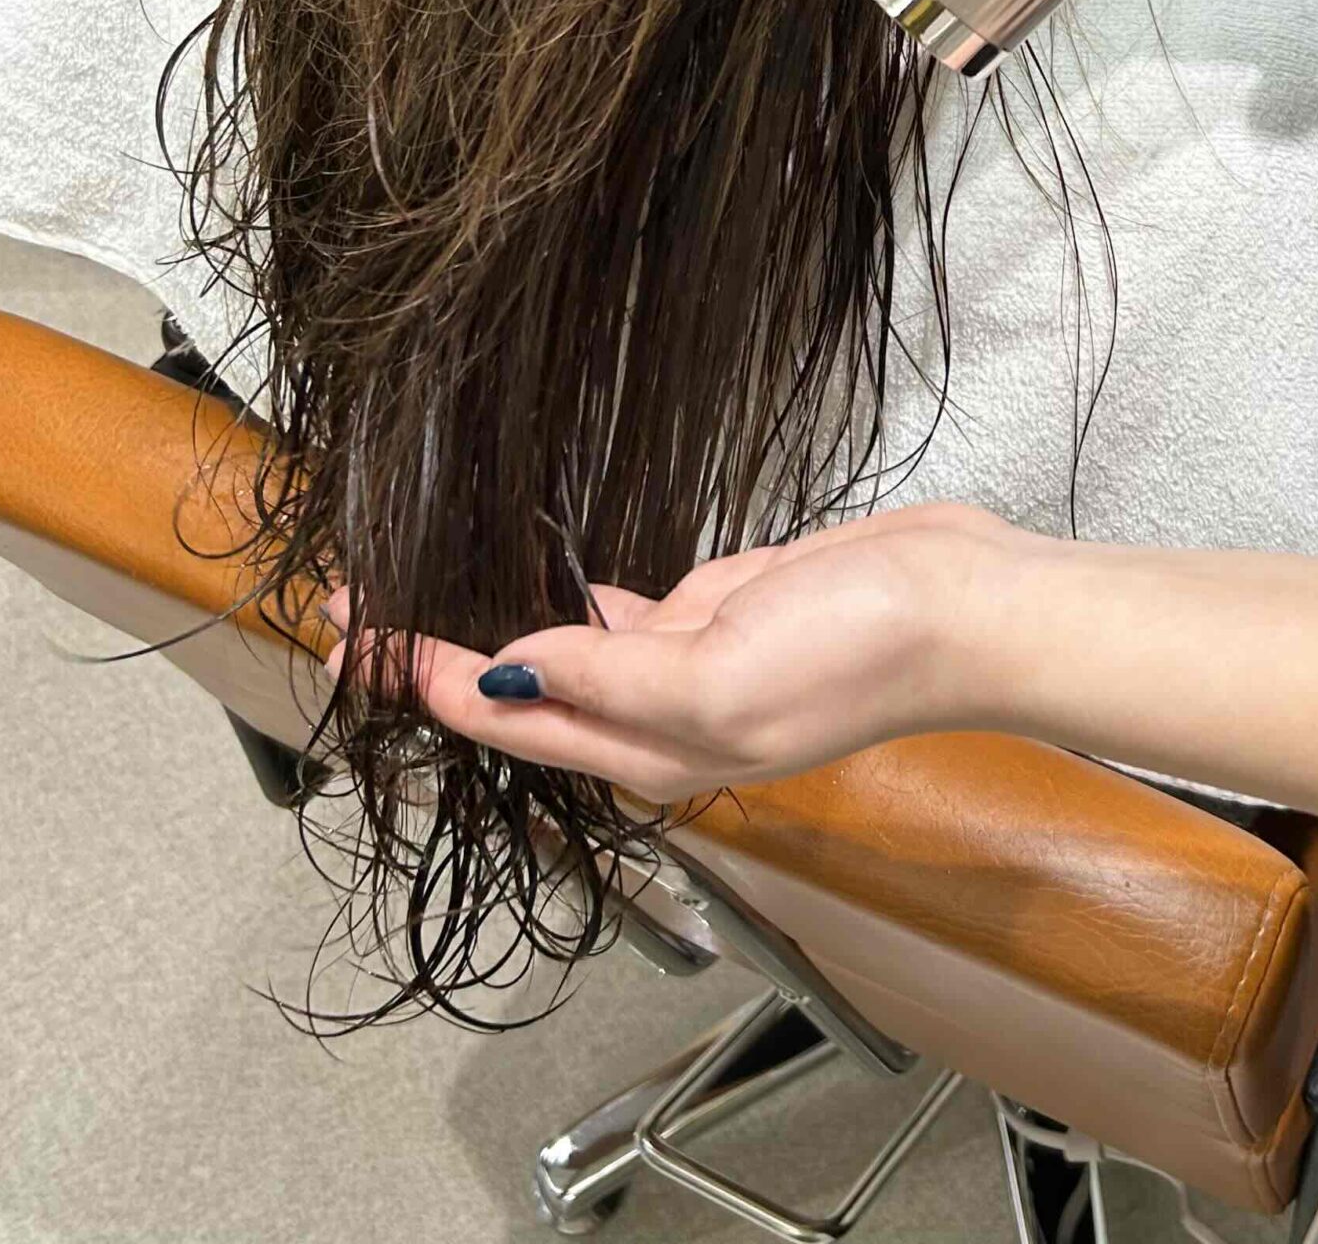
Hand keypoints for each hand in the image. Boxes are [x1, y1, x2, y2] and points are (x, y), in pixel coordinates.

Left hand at [325, 503, 1034, 800]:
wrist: (963, 607)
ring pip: (564, 650)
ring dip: (492, 622)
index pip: (503, 717)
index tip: (355, 632)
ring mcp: (691, 660)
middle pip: (516, 690)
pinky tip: (547, 569)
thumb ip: (609, 678)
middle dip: (429, 655)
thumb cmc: (858, 655)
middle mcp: (657, 715)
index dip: (421, 679)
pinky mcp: (726, 607)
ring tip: (424, 584)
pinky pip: (625, 609)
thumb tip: (508, 674)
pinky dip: (572, 594)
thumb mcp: (721, 678)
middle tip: (354, 604)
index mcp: (649, 748)